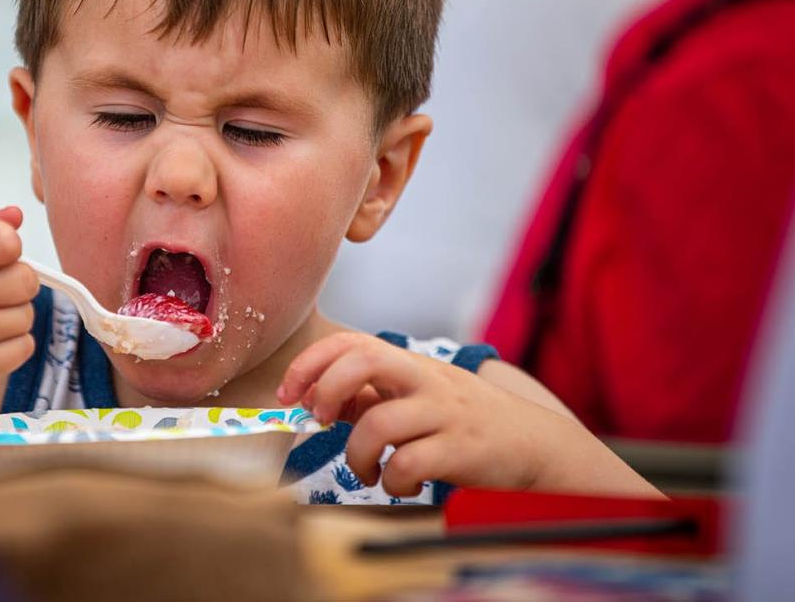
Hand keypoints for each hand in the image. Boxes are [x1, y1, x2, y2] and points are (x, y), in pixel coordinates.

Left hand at [277, 332, 659, 497]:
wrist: (535, 444)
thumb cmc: (463, 422)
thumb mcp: (419, 397)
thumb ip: (373, 394)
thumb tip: (318, 397)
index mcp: (411, 365)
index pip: (352, 342)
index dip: (311, 363)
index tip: (290, 395)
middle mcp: (427, 380)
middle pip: (365, 359)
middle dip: (328, 388)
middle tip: (322, 421)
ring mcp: (445, 412)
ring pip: (379, 423)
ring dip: (356, 455)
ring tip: (367, 470)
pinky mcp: (462, 449)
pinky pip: (408, 464)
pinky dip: (392, 481)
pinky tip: (400, 484)